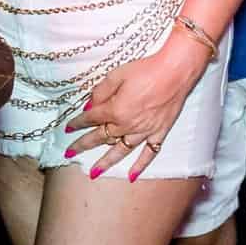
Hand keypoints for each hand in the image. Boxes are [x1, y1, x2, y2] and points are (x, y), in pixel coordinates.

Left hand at [63, 31, 211, 180]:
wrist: (177, 70)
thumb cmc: (147, 69)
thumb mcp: (117, 75)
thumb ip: (100, 92)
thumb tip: (89, 106)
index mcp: (114, 110)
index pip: (90, 119)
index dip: (77, 122)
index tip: (68, 127)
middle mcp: (127, 124)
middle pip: (100, 137)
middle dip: (83, 145)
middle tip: (70, 153)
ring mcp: (144, 131)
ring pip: (120, 151)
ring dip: (105, 162)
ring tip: (93, 173)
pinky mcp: (160, 131)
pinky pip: (149, 152)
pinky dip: (141, 165)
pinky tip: (132, 176)